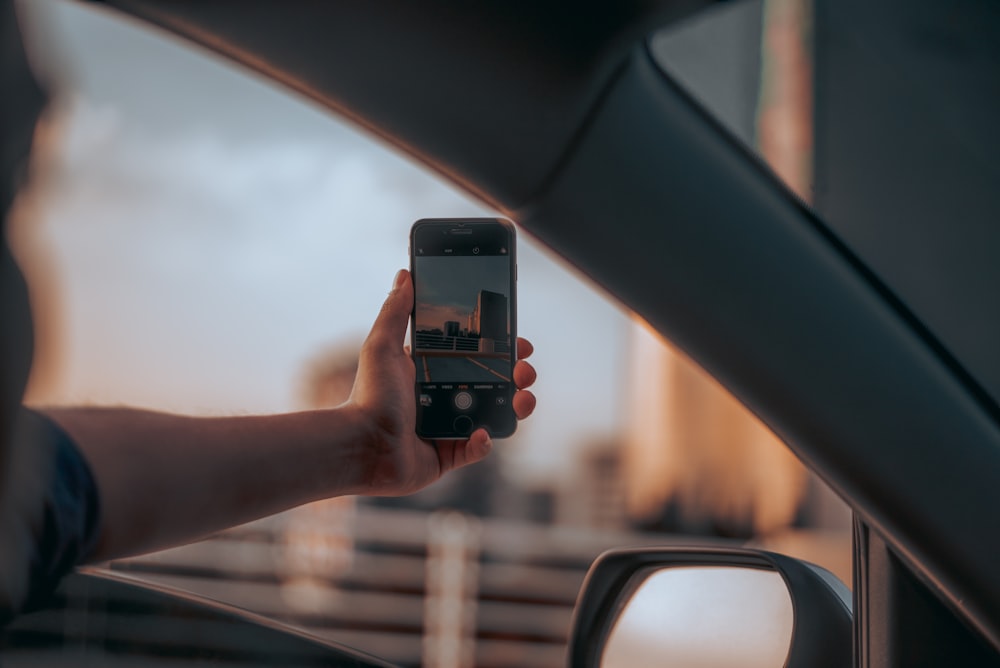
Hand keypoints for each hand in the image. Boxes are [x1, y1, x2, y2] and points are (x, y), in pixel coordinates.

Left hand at [347, 269, 535, 495]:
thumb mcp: (382, 346)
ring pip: (494, 414)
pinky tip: (482, 433)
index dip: (501, 348)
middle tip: (524, 371)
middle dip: (517, 374)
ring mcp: (448, 427)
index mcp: (432, 372)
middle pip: (494, 383)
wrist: (361, 445)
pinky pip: (477, 449)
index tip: (519, 340)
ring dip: (515, 405)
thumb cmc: (369, 397)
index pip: (477, 355)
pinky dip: (486, 442)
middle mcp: (444, 398)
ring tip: (521, 400)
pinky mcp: (448, 455)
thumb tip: (405, 274)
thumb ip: (396, 310)